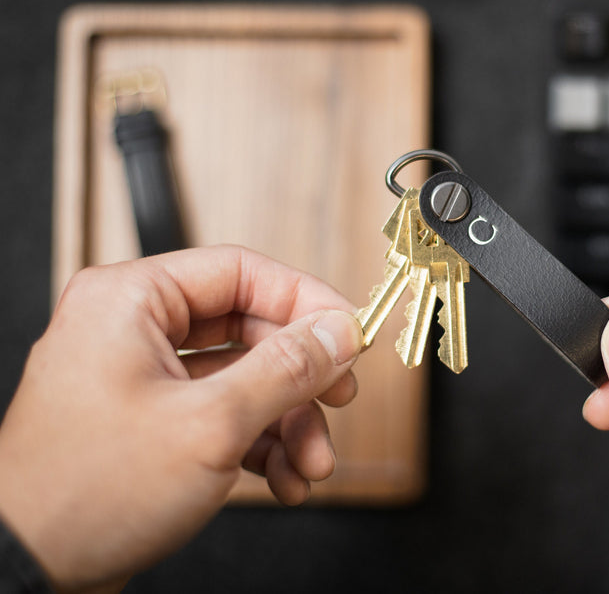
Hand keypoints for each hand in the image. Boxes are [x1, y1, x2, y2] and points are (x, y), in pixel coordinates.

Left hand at [0, 245, 362, 592]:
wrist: (28, 574)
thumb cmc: (85, 494)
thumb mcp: (210, 424)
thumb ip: (286, 369)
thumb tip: (338, 331)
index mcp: (130, 300)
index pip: (242, 271)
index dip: (306, 302)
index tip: (349, 332)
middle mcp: (131, 329)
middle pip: (249, 330)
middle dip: (301, 380)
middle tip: (339, 399)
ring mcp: (140, 378)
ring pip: (242, 378)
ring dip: (288, 423)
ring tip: (311, 465)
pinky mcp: (150, 421)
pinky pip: (222, 414)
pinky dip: (259, 444)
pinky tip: (285, 478)